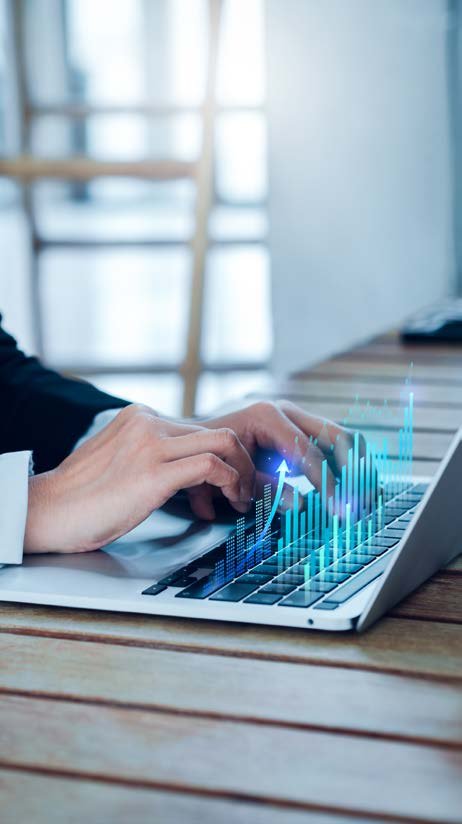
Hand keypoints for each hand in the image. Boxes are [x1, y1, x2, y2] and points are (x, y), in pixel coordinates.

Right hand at [24, 405, 254, 553]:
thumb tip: (186, 471)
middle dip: (242, 462)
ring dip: (243, 472)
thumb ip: (151, 453)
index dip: (223, 456)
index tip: (232, 478)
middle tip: (248, 488)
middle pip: (218, 431)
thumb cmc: (83, 496)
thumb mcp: (121, 459)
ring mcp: (151, 444)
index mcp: (140, 416)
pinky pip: (211, 466)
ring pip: (223, 442)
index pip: (198, 428)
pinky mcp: (154, 472)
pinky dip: (230, 482)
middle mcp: (148, 422)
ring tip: (243, 497)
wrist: (50, 510)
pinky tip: (229, 501)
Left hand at [202, 400, 363, 502]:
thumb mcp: (232, 473)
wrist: (196, 437)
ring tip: (366, 496)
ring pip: (339, 437)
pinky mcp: (300, 430)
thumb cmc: (210, 455)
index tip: (339, 508)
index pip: (308, 453)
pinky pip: (331, 444)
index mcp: (268, 416)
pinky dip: (345, 465)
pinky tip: (355, 488)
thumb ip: (266, 488)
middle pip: (335, 435)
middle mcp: (286, 411)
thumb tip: (301, 504)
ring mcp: (295, 418)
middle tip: (361, 502)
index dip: (327, 484)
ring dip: (356, 467)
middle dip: (353, 470)